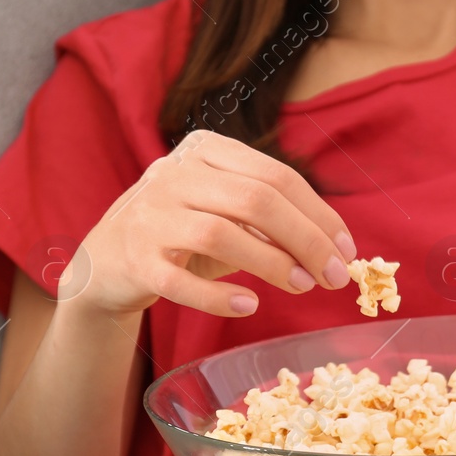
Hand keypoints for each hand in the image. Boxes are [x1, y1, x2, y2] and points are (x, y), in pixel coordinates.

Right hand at [60, 129, 356, 318]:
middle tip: (335, 276)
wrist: (109, 263)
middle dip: (306, 240)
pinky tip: (250, 306)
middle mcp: (173, 173)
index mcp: (205, 150)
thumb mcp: (230, 218)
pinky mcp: (134, 258)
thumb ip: (274, 225)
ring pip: (221, 233)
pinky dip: (219, 296)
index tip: (347, 250)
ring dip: (272, 264)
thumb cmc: (184, 237)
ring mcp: (149, 214)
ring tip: (304, 287)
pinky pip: (180, 280)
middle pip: (256, 200)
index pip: (276, 176)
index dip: (319, 215)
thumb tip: (334, 252)